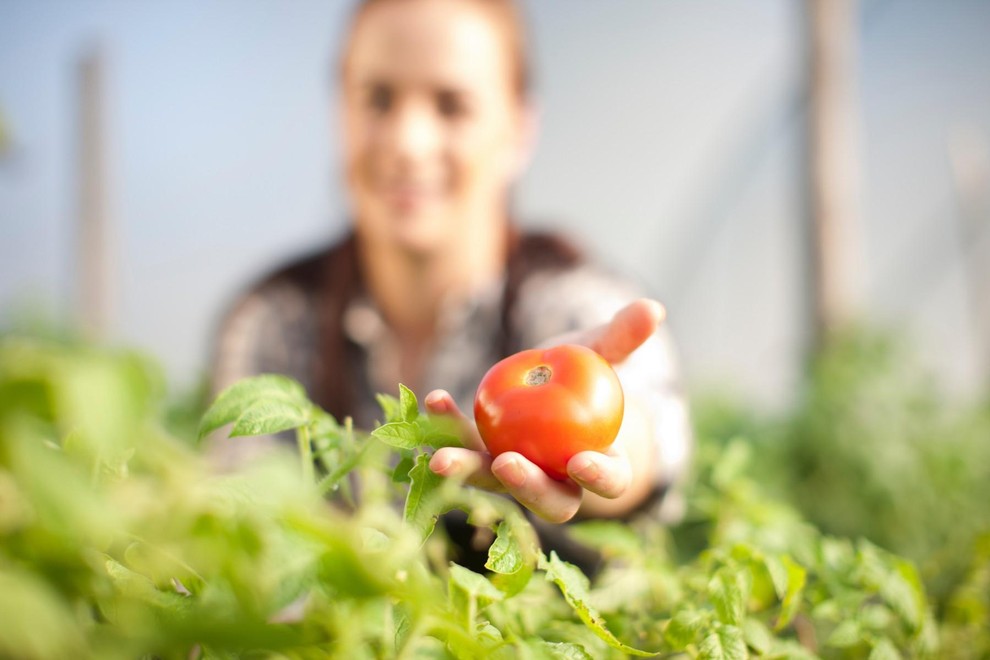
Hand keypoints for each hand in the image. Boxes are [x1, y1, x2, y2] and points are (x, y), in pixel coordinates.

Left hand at [427, 298, 664, 522]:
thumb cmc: (584, 371)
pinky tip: (434, 399)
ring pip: (493, 483)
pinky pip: (463, 446)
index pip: (609, 482)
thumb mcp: (600, 351)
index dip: (599, 476)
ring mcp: (515, 475)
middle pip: (549, 501)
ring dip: (467, 471)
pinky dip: (446, 426)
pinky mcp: (481, 457)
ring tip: (440, 457)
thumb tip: (653, 308)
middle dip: (527, 488)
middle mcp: (558, 482)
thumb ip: (623, 337)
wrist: (547, 380)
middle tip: (507, 465)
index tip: (581, 461)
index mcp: (601, 465)